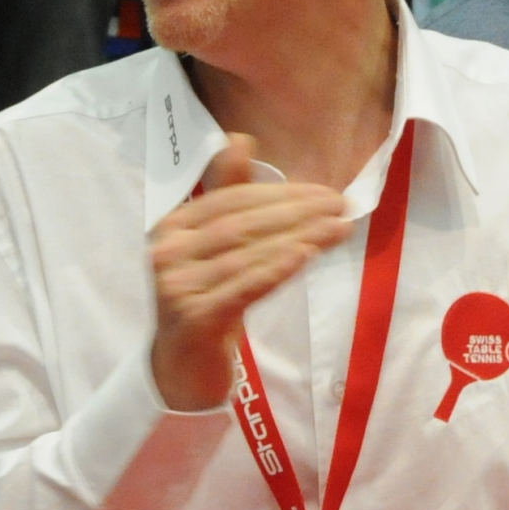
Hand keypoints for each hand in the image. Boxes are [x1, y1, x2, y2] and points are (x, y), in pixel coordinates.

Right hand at [149, 134, 353, 411]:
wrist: (181, 370)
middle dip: (296, 212)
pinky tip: (306, 256)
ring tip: (339, 229)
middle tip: (341, 206)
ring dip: (298, 238)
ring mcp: (176, 287)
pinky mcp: (194, 319)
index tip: (325, 193)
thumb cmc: (205, 301)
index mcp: (172, 228)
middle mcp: (167, 253)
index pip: (231, 200)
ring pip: (247, 254)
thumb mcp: (213, 247)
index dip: (280, 194)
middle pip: (240, 224)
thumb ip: (225, 194)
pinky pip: (242, 288)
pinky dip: (276, 269)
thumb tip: (239, 139)